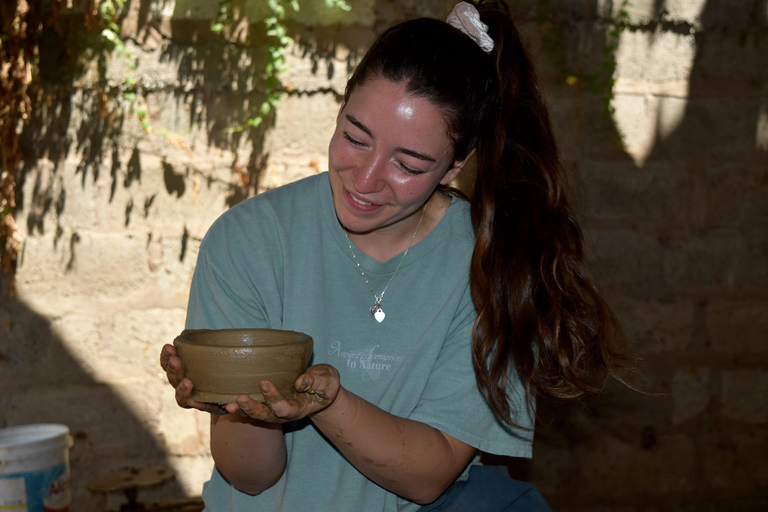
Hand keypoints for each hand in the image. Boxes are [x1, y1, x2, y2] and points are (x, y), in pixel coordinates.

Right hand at [160, 337, 230, 414]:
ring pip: (182, 399)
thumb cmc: (222, 356)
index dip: (165, 357)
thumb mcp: (213, 344)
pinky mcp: (212, 406)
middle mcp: (186, 385)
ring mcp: (197, 397)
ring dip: (182, 390)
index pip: (168, 364)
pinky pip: (204, 408)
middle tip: (176, 360)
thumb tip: (184, 333)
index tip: (169, 347)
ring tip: (187, 382)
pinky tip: (194, 401)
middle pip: (173, 380)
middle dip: (173, 370)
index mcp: (183, 369)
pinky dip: (199, 405)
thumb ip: (200, 338)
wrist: (242, 376)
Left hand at [225, 364, 340, 421]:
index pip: (284, 408)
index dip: (274, 397)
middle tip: (240, 398)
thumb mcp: (329, 380)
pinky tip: (224, 404)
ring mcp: (273, 411)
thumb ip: (317, 381)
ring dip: (241, 410)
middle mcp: (283, 414)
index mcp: (299, 409)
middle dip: (252, 408)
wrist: (321, 390)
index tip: (264, 382)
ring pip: (255, 414)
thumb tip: (301, 382)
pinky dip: (237, 407)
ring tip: (228, 406)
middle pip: (266, 416)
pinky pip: (249, 407)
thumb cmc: (326, 383)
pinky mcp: (266, 404)